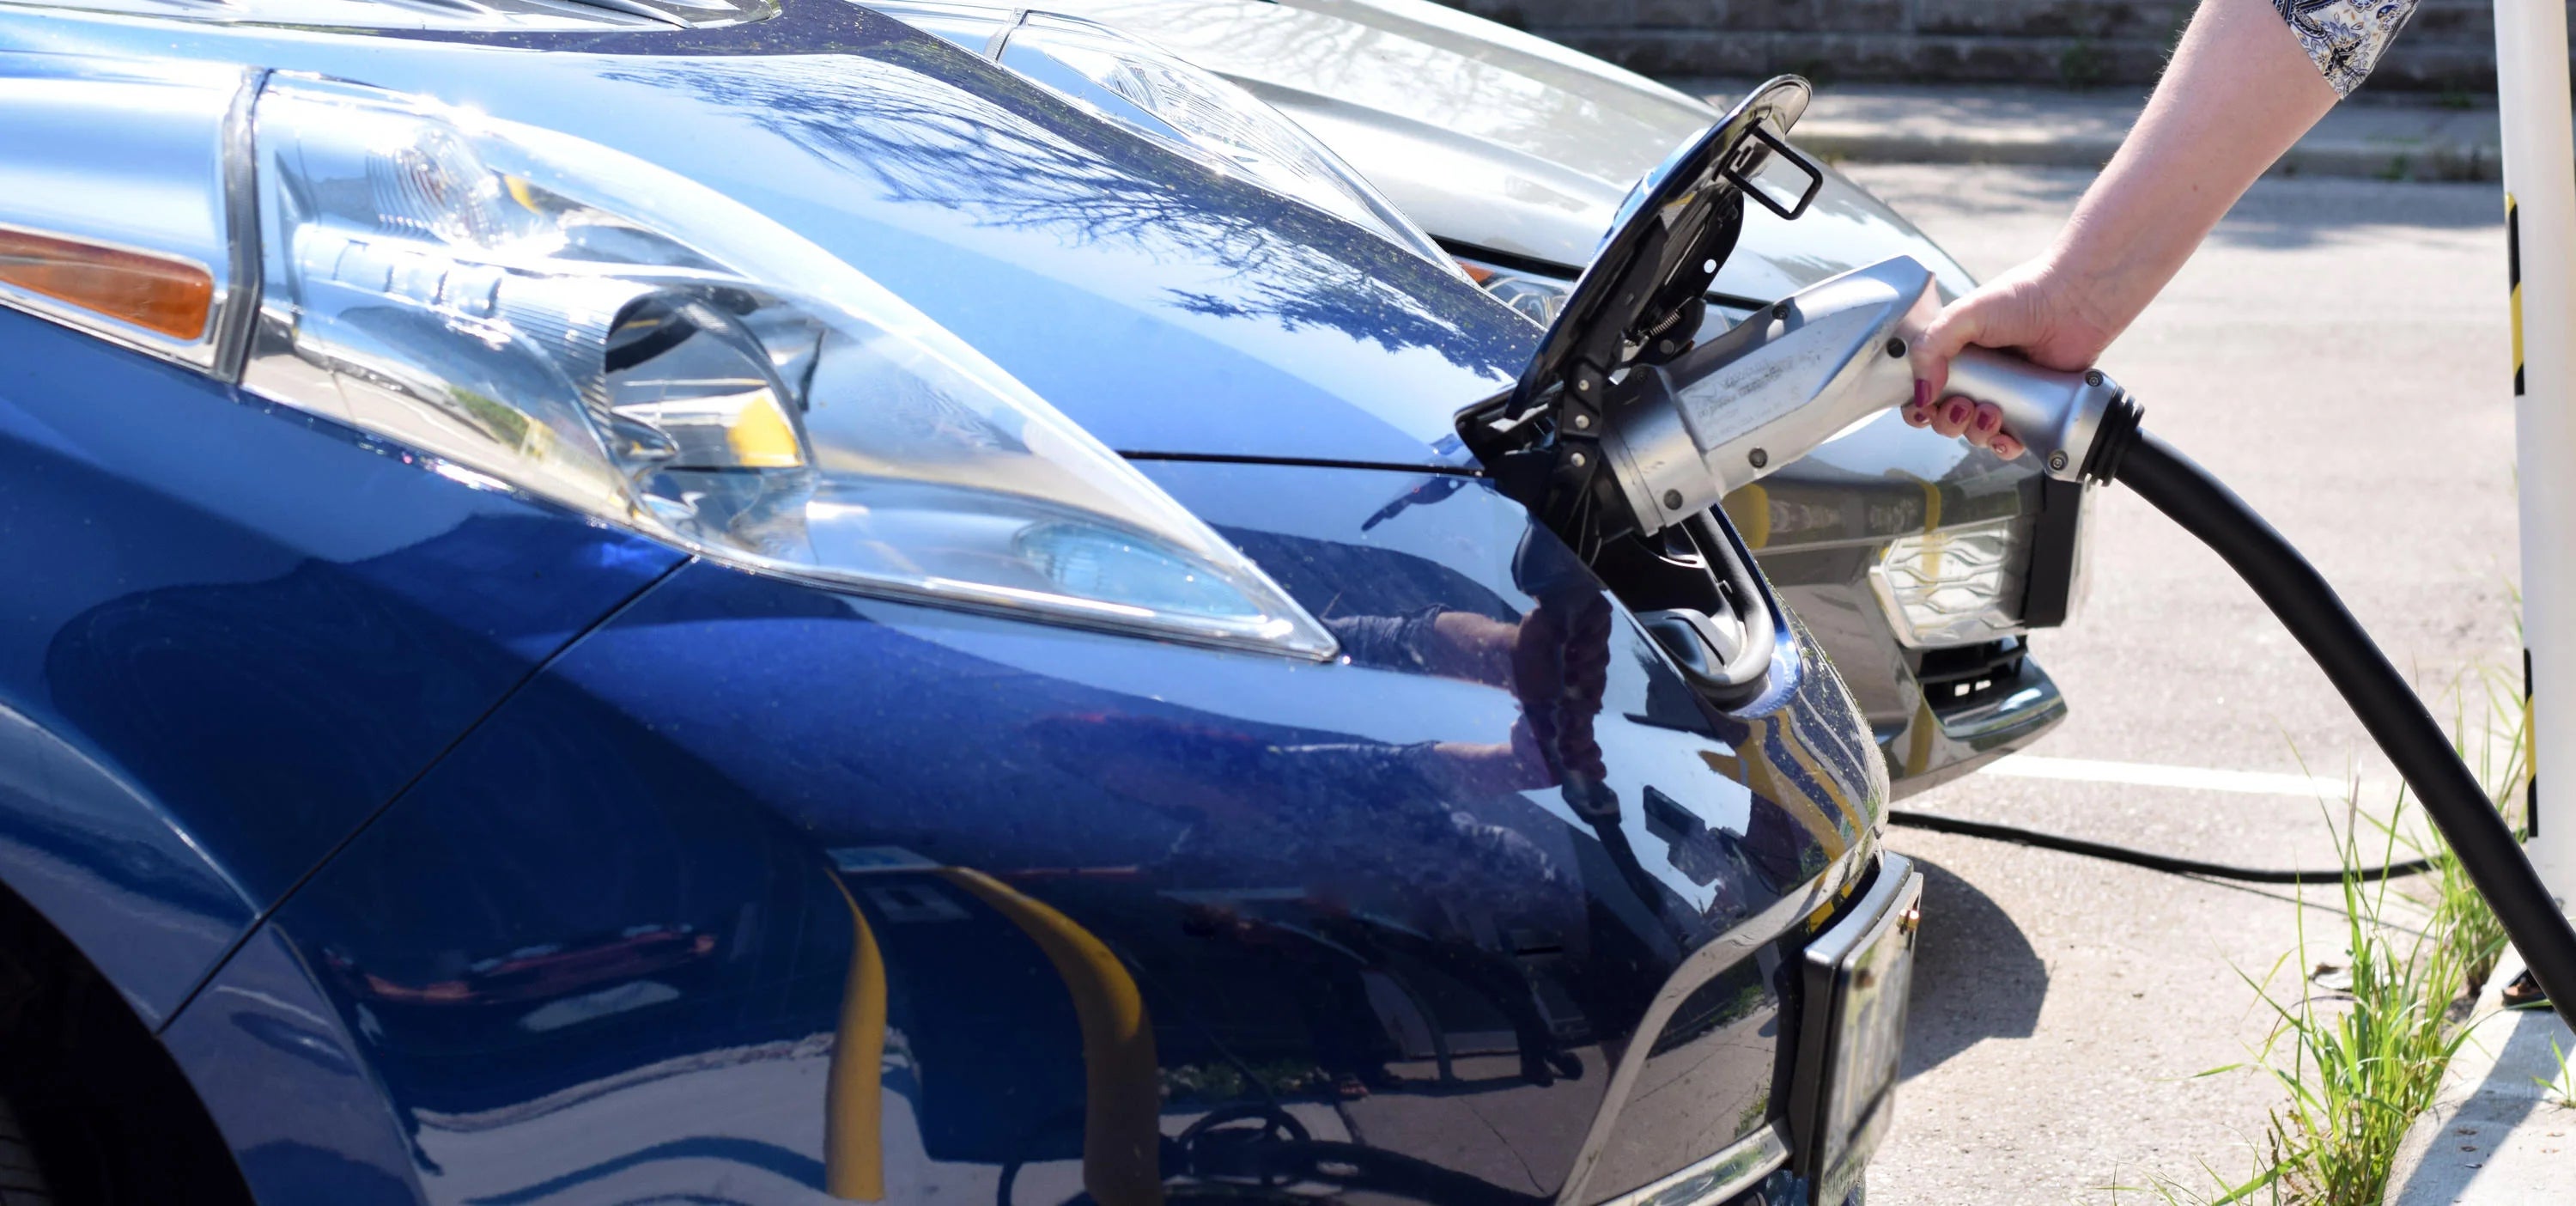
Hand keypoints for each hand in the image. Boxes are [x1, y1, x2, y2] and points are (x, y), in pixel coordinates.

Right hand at [1901, 260, 2122, 460]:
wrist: (2075, 301)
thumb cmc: (2024, 297)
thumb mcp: (1964, 314)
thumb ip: (1930, 348)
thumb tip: (1922, 394)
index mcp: (1955, 353)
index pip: (1924, 390)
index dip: (1919, 406)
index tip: (1923, 408)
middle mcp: (1978, 376)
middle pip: (1947, 418)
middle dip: (1948, 421)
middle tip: (1963, 406)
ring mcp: (2005, 393)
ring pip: (1976, 432)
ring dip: (1976, 433)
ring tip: (1991, 413)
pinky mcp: (2033, 407)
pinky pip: (2011, 440)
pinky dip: (2004, 445)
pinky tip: (2006, 436)